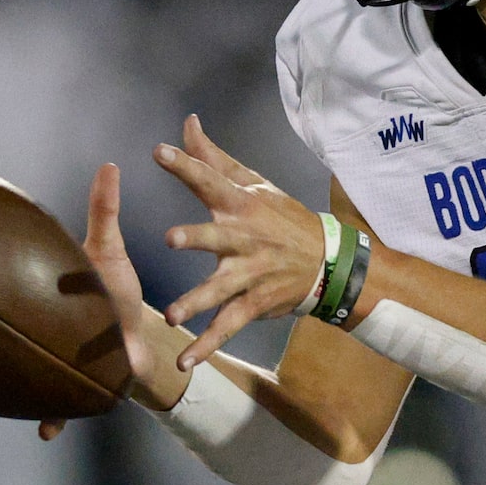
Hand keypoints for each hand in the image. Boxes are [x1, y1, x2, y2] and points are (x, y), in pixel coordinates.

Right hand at [0, 160, 187, 440]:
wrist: (136, 329)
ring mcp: (45, 363)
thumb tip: (110, 167)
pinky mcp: (73, 387)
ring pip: (12, 382)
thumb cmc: (113, 287)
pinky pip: (56, 408)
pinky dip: (51, 420)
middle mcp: (31, 333)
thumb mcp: (108, 250)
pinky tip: (45, 432)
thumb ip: (104, 213)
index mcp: (33, 300)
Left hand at [154, 115, 331, 368]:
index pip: (209, 181)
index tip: (158, 151)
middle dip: (196, 238)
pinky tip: (186, 361)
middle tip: (169, 239)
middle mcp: (244, 239)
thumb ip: (212, 158)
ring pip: (221, 289)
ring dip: (197, 302)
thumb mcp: (252, 182)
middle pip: (217, 237)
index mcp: (240, 205)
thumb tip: (187, 122)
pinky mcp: (254, 303)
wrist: (327, 261)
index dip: (185, 165)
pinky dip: (208, 346)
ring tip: (173, 317)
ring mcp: (250, 274)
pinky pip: (228, 326)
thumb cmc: (280, 217)